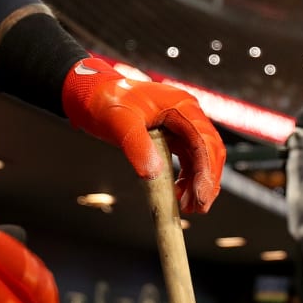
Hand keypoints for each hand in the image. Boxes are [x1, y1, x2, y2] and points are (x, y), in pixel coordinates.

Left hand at [61, 58, 226, 213]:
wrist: (93, 95)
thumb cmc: (107, 102)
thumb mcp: (120, 124)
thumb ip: (137, 147)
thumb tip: (153, 174)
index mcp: (181, 106)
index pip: (203, 140)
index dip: (205, 170)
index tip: (200, 195)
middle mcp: (187, 114)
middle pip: (209, 150)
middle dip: (207, 180)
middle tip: (198, 207)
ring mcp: (181, 125)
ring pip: (201, 157)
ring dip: (198, 182)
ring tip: (186, 206)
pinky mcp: (173, 136)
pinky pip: (188, 159)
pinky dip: (187, 178)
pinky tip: (177, 193)